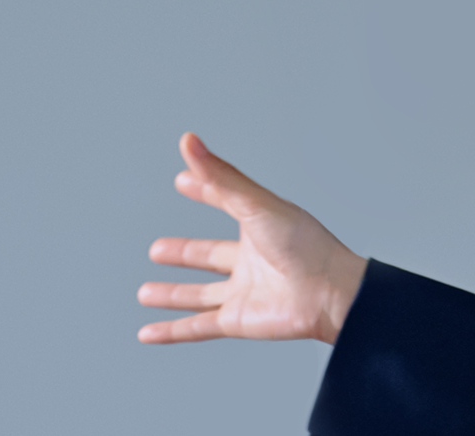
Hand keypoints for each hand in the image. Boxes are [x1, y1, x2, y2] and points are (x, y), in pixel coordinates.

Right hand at [136, 132, 369, 343]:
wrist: (329, 294)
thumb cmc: (305, 246)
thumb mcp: (255, 204)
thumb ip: (219, 177)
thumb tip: (188, 142)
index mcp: (259, 228)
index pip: (225, 203)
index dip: (204, 189)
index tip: (183, 180)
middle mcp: (250, 262)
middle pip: (209, 257)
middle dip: (183, 254)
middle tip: (157, 250)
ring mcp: (243, 293)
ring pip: (199, 296)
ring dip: (173, 295)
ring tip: (145, 292)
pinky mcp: (237, 321)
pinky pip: (197, 327)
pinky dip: (171, 332)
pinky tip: (149, 333)